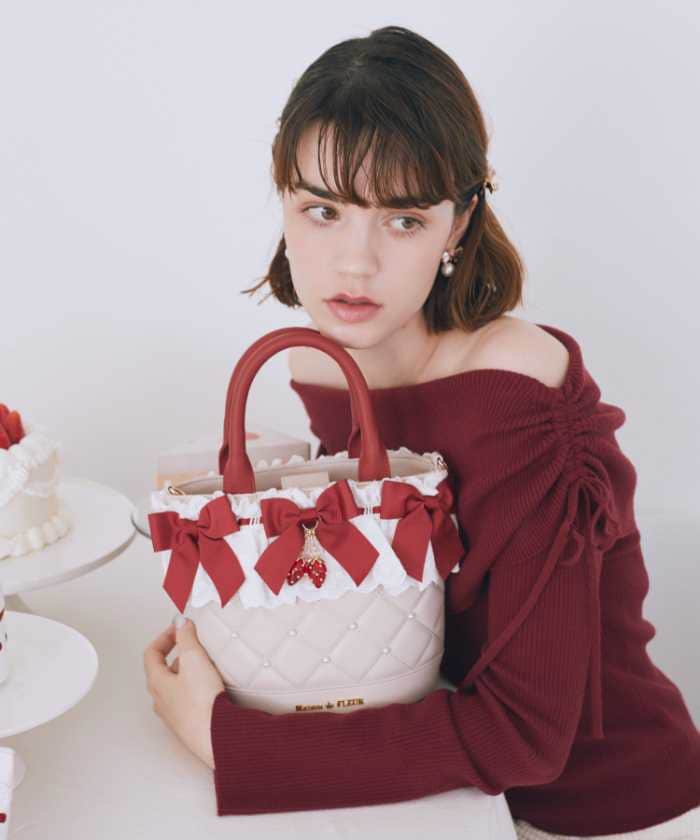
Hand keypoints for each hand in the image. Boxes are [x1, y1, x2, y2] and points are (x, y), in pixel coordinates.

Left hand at [143, 618, 224, 769]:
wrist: (215, 736)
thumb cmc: (201, 703)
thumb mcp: (194, 660)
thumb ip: (186, 638)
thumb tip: (180, 623)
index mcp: (157, 683)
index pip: (151, 653)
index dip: (164, 637)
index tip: (179, 628)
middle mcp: (161, 700)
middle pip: (163, 670)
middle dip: (178, 654)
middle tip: (193, 645)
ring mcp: (174, 714)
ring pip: (176, 686)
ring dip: (188, 672)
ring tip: (206, 665)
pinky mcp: (189, 724)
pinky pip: (188, 700)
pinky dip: (196, 688)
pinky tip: (211, 688)